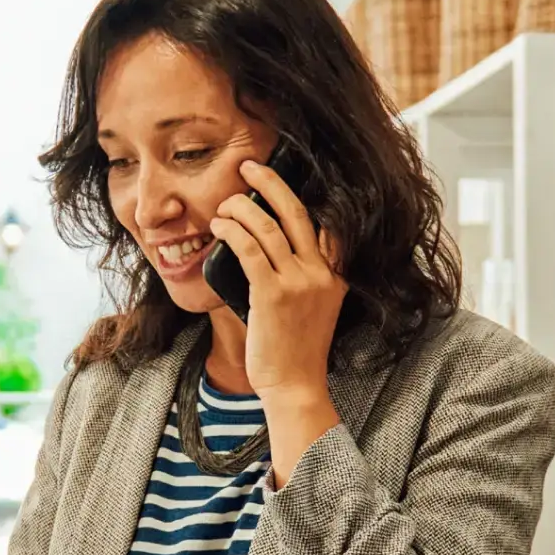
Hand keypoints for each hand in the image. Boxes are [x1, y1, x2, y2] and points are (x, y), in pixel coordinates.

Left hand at [208, 160, 347, 409]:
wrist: (295, 386)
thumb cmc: (296, 351)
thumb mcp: (315, 308)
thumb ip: (303, 277)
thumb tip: (268, 248)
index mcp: (336, 274)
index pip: (325, 222)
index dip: (299, 195)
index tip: (278, 181)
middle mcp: (321, 273)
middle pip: (296, 212)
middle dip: (270, 183)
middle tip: (249, 168)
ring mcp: (298, 283)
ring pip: (267, 227)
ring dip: (240, 208)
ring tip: (224, 205)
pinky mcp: (272, 294)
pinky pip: (249, 249)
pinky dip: (231, 231)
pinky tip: (219, 226)